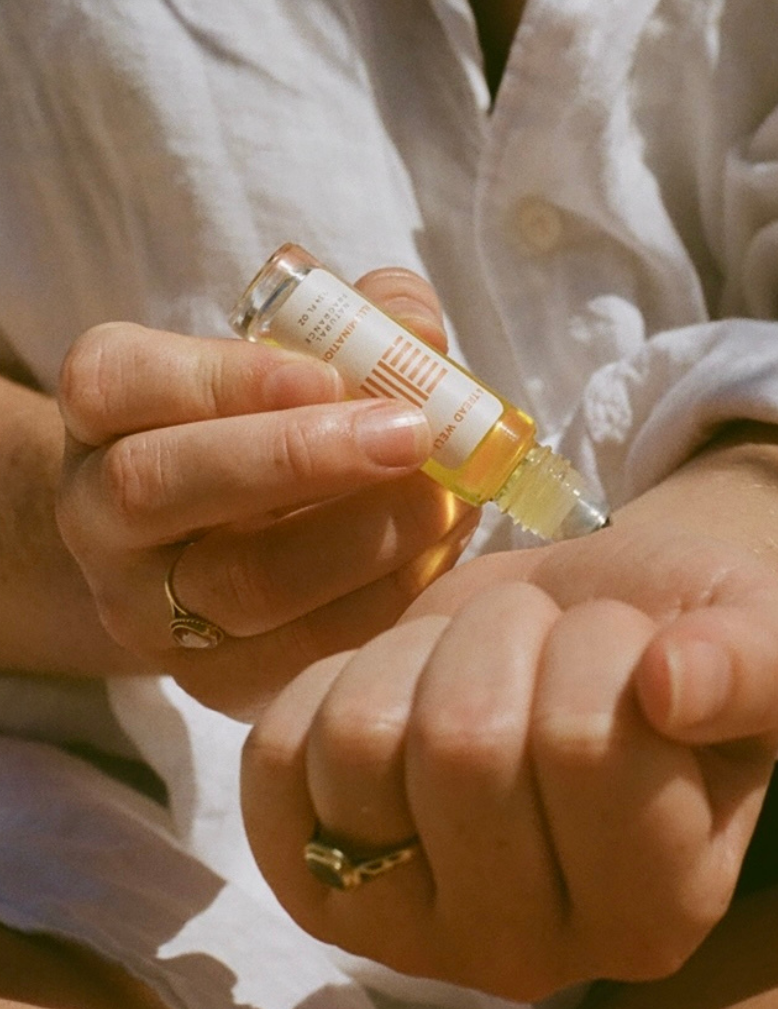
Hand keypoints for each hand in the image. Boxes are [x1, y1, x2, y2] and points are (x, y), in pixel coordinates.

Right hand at [55, 268, 477, 716]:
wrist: (227, 547)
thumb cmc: (282, 429)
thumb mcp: (305, 361)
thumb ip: (362, 326)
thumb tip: (421, 336)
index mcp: (108, 411)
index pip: (117, 382)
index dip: (223, 377)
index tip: (329, 374)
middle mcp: (99, 511)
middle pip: (156, 486)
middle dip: (297, 457)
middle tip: (410, 436)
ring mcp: (144, 608)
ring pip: (235, 586)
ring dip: (361, 540)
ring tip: (446, 502)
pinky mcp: (212, 682)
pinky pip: (299, 655)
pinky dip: (384, 602)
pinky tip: (437, 557)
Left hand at [240, 520, 777, 998]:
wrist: (577, 643)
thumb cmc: (666, 638)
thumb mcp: (754, 629)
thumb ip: (752, 663)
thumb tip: (675, 685)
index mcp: (663, 908)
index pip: (588, 746)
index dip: (600, 646)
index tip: (626, 639)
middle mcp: (531, 952)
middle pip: (463, 743)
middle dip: (507, 635)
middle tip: (545, 637)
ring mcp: (407, 930)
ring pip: (361, 738)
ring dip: (424, 649)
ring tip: (478, 656)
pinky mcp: (315, 877)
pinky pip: (278, 752)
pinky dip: (341, 676)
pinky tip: (407, 683)